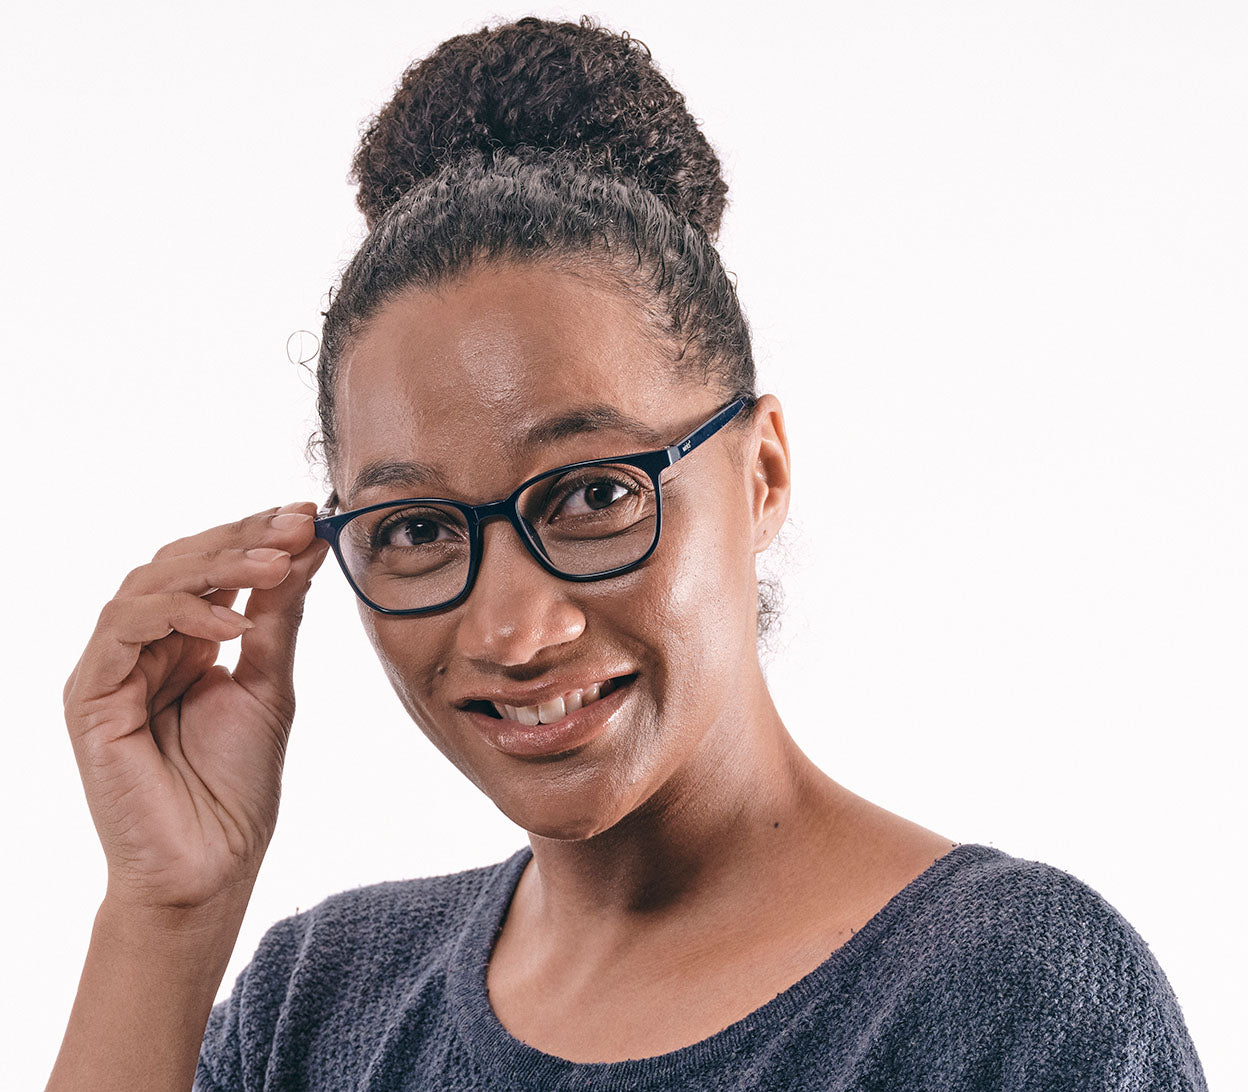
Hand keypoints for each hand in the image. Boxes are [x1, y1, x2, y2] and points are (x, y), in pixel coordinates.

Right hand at [62, 502, 328, 913]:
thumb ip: (278, 615)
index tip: (307, 511)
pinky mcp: (89, 696)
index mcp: (183, 641)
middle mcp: (143, 647)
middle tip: (295, 522)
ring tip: (275, 565)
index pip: (212, 565)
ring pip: (148, 583)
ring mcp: (111, 668)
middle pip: (178, 562)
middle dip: (241, 536)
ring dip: (216, 565)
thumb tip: (307, 544)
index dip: (256, 533)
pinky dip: (181, 614)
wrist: (211, 864)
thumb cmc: (236, 785)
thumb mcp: (268, 682)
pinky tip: (232, 624)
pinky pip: (125, 629)